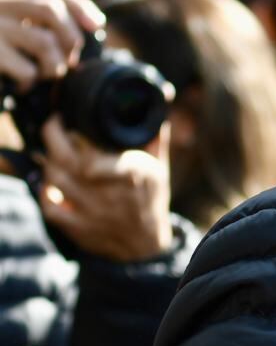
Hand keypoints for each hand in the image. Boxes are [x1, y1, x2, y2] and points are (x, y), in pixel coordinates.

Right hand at [0, 0, 102, 91]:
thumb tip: (76, 37)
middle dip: (71, 37)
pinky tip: (22, 87)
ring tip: (45, 75)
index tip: (97, 24)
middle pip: (50, 9)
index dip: (78, 4)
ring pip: (43, 41)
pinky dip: (32, 82)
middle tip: (68, 59)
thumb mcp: (0, 22)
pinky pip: (25, 69)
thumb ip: (24, 20)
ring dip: (54, 64)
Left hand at [37, 116, 172, 261]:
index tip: (73, 122)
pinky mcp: (78, 227)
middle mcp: (110, 193)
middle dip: (54, 138)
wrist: (146, 244)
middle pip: (68, 162)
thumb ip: (153, 136)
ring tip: (55, 151)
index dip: (78, 136)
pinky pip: (50, 206)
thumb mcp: (159, 167)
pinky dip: (44, 191)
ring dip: (49, 161)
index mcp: (134, 175)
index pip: (97, 156)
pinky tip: (51, 181)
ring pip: (56, 180)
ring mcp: (92, 211)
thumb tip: (160, 102)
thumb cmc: (150, 199)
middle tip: (56, 126)